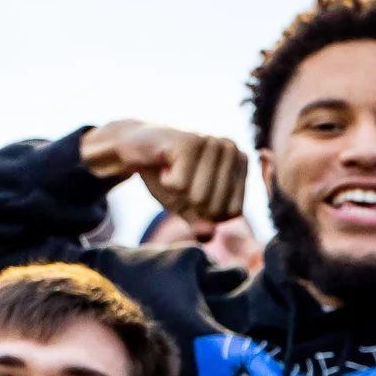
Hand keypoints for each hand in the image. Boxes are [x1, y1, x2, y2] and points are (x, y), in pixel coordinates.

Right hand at [80, 121, 246, 241]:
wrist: (134, 148)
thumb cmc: (167, 178)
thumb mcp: (187, 206)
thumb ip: (201, 222)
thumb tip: (209, 234)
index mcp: (240, 164)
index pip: (232, 212)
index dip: (206, 213)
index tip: (192, 192)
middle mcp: (232, 149)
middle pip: (215, 207)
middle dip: (189, 203)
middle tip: (178, 180)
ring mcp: (212, 142)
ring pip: (199, 198)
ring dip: (177, 192)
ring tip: (172, 171)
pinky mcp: (189, 141)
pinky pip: (180, 186)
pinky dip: (166, 182)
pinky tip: (163, 164)